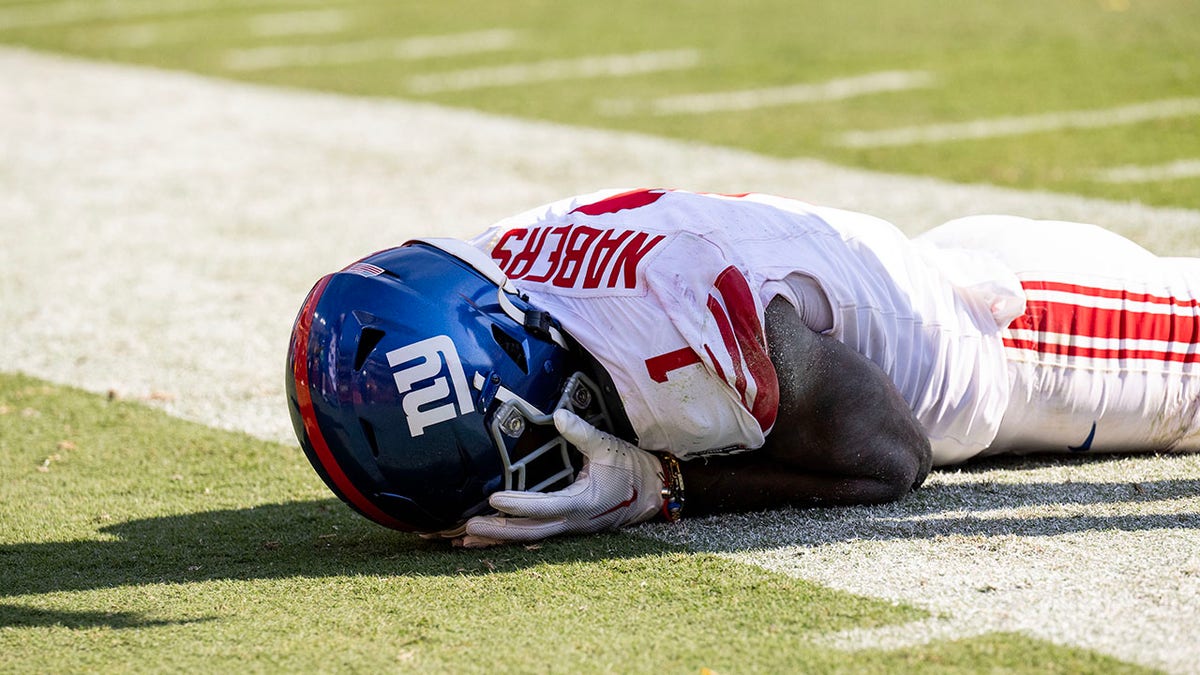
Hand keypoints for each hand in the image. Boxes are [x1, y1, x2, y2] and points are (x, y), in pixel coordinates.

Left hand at [459, 409, 664, 545]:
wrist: (654, 492)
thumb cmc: (632, 468)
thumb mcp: (609, 446)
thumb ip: (582, 432)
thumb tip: (559, 415)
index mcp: (584, 503)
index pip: (546, 506)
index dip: (519, 505)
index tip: (494, 499)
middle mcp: (575, 521)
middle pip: (531, 532)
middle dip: (499, 531)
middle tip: (467, 528)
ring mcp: (571, 527)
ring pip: (531, 538)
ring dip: (500, 538)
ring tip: (467, 539)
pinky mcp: (568, 526)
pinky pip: (536, 534)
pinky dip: (512, 537)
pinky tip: (490, 536)